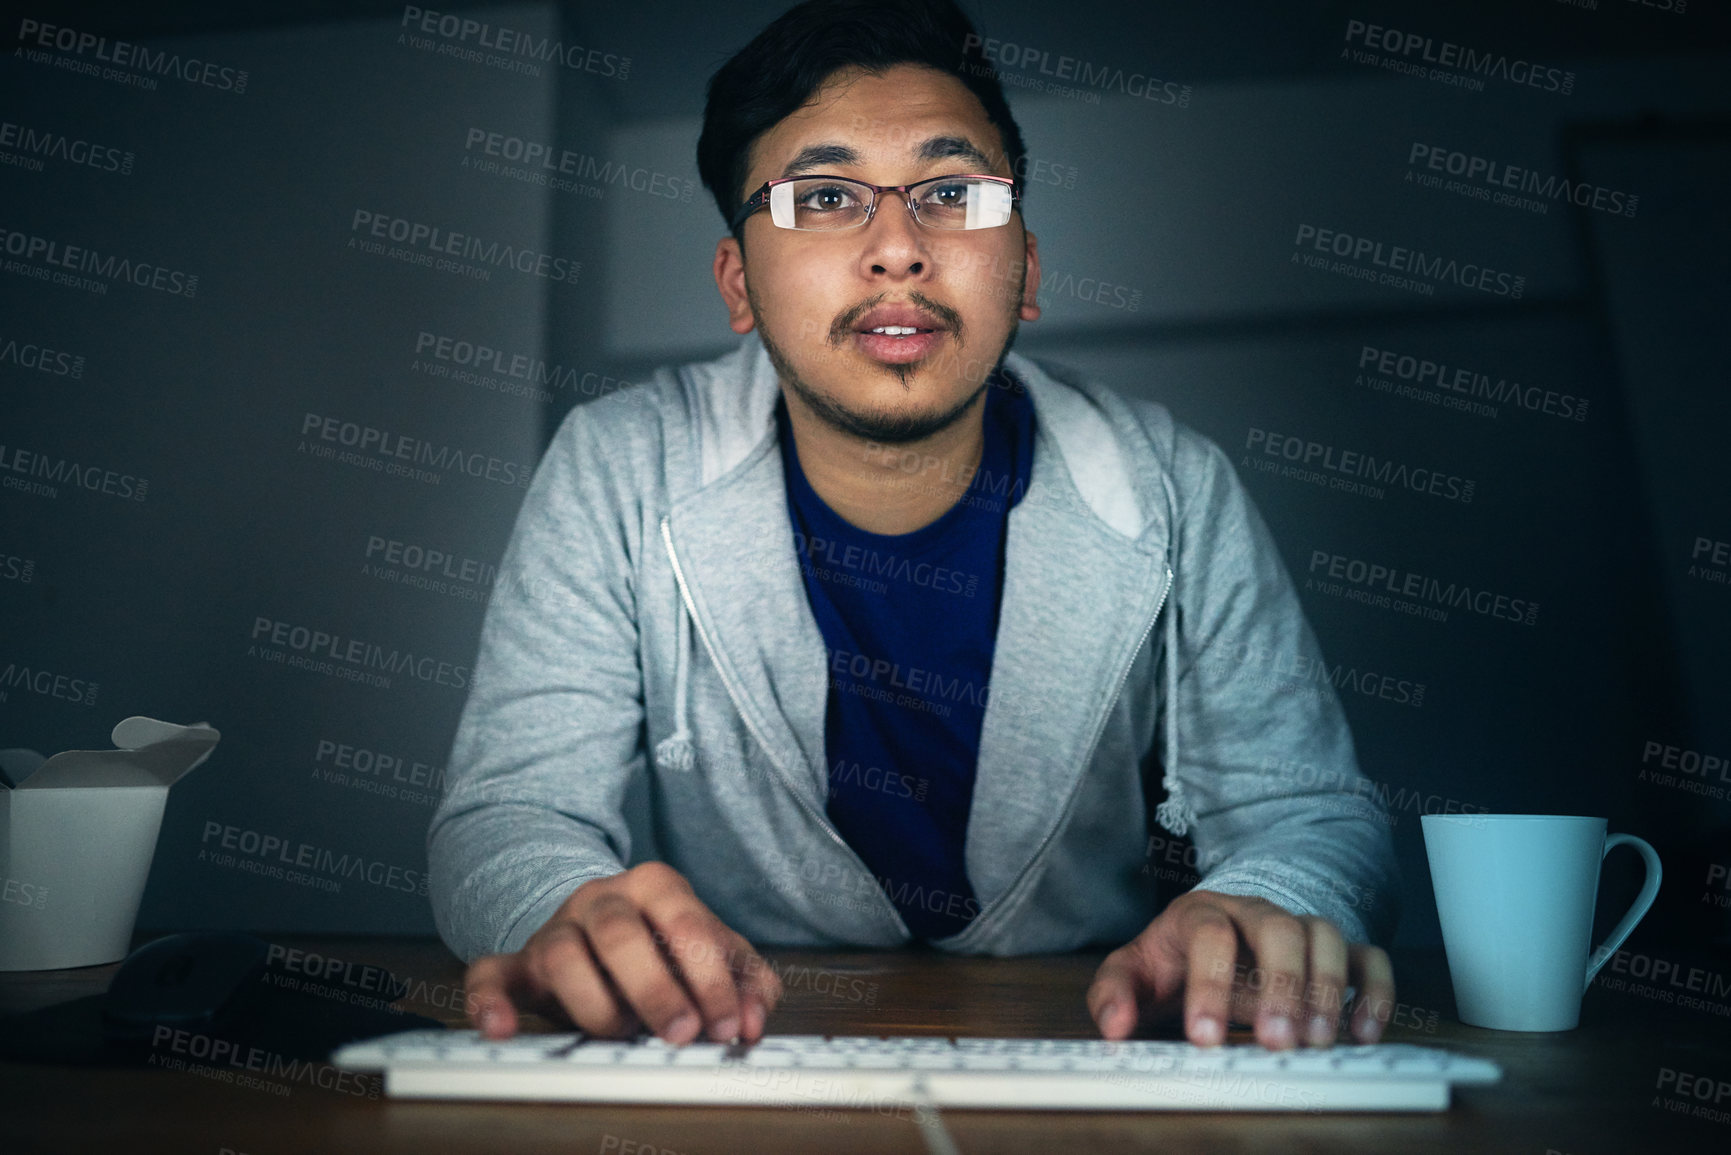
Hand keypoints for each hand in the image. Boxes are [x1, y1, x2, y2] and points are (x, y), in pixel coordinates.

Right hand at [462, 861, 782, 1045]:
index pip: (685, 921)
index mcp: (656, 885)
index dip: (710, 977)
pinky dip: (489, 1001)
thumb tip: (754, 1020)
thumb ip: (746, 982)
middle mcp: (602, 898)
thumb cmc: (666, 946)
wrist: (601, 931)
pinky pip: (490, 972)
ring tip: (621, 1034)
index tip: (727, 1025)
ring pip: (562, 955)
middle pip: (619, 932)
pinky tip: (501, 1028)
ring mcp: (556, 928)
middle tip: (681, 1034)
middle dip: (655, 989)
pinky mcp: (519, 963)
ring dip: (595, 1006)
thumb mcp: (715, 953)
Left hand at [1086, 890, 1394, 1049]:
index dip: (1209, 983)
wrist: (1202, 944)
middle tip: (1276, 1040)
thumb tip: (1115, 1023)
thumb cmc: (1169, 963)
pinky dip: (1374, 991)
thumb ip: (1113, 993)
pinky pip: (1367, 958)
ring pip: (1325, 936)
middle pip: (1277, 928)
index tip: (1203, 1037)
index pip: (1209, 934)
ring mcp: (1296, 928)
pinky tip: (1366, 1032)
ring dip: (1327, 988)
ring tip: (1319, 1041)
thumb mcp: (1131, 973)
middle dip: (1281, 984)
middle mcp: (1253, 912)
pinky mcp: (1332, 953)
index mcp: (1200, 913)